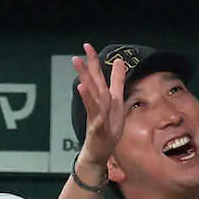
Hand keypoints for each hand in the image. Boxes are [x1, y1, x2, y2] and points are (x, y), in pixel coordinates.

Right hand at [72, 44, 126, 167]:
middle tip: (83, 48)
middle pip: (94, 81)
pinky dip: (88, 100)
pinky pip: (94, 111)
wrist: (99, 152)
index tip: (87, 46)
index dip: (95, 61)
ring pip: (92, 94)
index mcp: (104, 98)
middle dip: (89, 64)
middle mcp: (99, 104)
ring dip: (85, 78)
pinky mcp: (97, 126)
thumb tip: (120, 62)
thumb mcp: (117, 102)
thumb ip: (118, 82)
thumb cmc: (107, 129)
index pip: (99, 76)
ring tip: (78, 64)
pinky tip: (82, 89)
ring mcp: (97, 114)